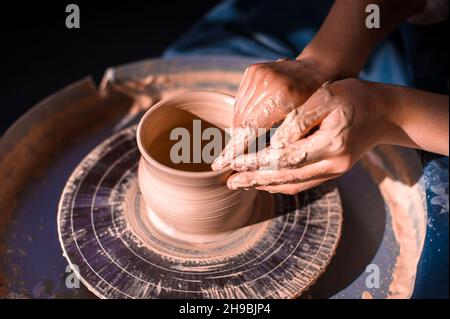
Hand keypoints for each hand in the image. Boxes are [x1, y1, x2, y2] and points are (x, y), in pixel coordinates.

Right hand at [211, 58, 330, 169]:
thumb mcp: (306, 126)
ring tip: (233, 149)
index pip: (250, 128)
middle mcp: (268, 81)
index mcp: (284, 96)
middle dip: (234, 142)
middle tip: (224, 162)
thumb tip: (257, 167)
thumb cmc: (318, 105)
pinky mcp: (252, 71)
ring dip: (237, 129)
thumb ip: (284, 142)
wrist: (317, 70)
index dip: (235, 148)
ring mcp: (258, 73)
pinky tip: (243, 128)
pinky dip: (241, 115)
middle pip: (241, 120)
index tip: (221, 164)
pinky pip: (240, 100)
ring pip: (239, 110)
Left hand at [227, 78, 398, 193]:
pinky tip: (264, 181)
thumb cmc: (355, 97)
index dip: (257, 162)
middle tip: (229, 182)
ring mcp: (333, 172)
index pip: (285, 158)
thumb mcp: (328, 96)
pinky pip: (301, 183)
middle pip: (286, 177)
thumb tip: (276, 141)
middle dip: (255, 180)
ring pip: (292, 184)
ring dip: (265, 184)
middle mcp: (332, 164)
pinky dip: (279, 183)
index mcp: (331, 144)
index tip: (234, 162)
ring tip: (241, 183)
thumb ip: (301, 118)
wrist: (384, 112)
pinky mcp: (331, 172)